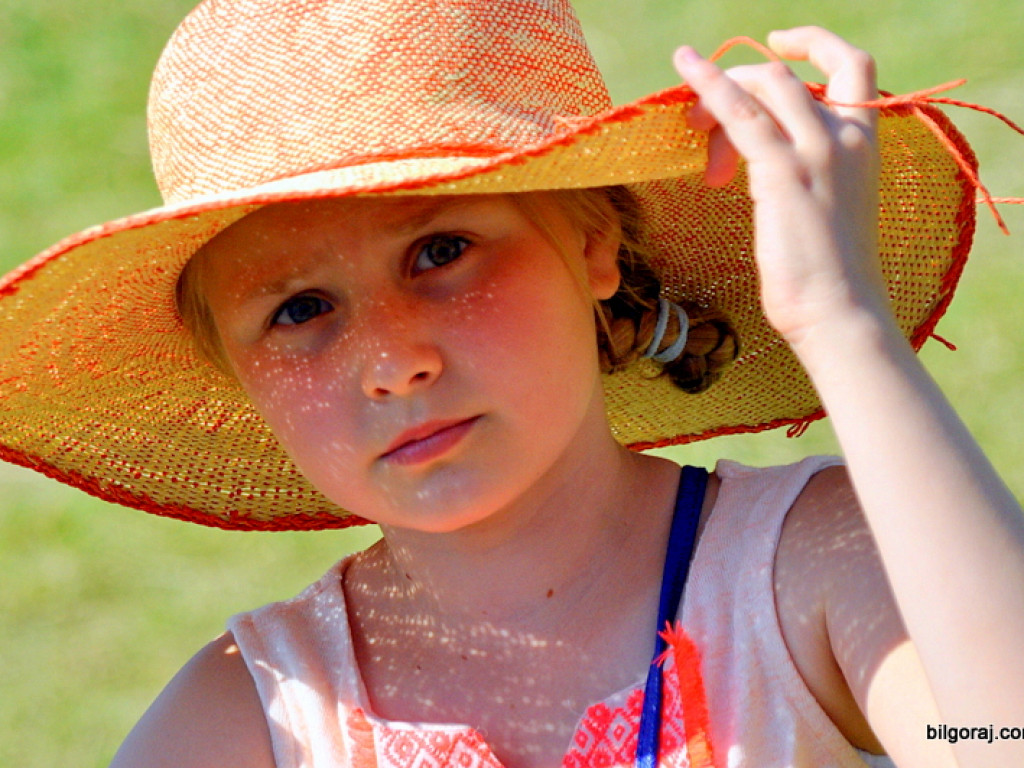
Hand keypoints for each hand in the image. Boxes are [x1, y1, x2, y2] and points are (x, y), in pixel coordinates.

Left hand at [674, 27, 888, 350]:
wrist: (839, 314)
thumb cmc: (831, 280)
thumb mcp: (830, 213)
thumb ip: (811, 178)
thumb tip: (768, 169)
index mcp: (865, 143)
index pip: (853, 66)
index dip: (814, 44)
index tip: (778, 43)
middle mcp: (845, 137)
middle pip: (784, 79)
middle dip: (738, 88)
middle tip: (703, 126)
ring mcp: (817, 151)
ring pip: (763, 87)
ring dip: (718, 98)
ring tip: (694, 131)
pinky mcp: (783, 171)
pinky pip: (741, 112)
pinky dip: (710, 85)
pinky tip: (684, 68)